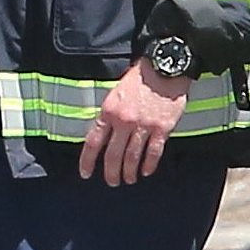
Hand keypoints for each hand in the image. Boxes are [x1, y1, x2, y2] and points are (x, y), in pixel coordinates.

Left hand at [78, 58, 189, 184]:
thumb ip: (109, 116)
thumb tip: (103, 137)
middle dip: (111, 172)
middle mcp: (124, 121)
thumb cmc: (138, 80)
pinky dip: (149, 164)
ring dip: (129, 172)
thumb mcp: (114, 95)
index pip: (93, 142)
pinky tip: (145, 172)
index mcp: (108, 112)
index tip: (86, 174)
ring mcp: (143, 126)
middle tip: (111, 182)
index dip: (88, 161)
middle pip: (113, 155)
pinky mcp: (162, 128)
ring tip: (128, 180)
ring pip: (133, 157)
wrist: (163, 68)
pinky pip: (154, 152)